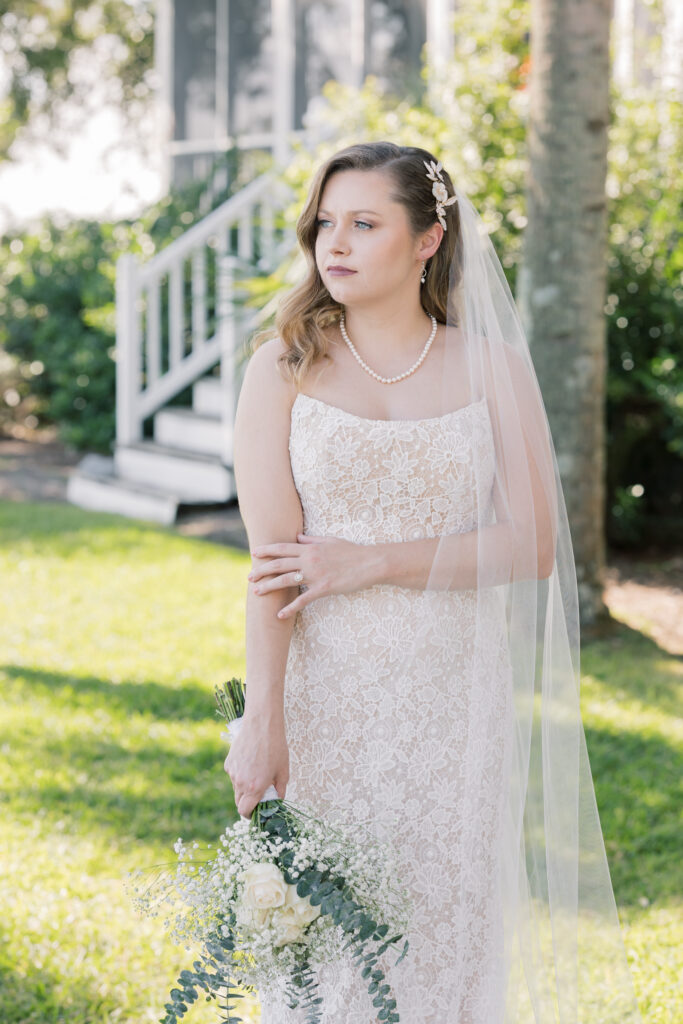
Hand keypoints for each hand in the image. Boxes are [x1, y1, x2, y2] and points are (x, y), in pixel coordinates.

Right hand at [224, 712, 288, 819]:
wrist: (261, 724)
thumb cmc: (276, 746)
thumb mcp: (283, 770)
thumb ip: (280, 789)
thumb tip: (277, 799)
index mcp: (255, 788)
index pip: (244, 811)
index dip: (250, 815)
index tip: (257, 812)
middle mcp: (240, 782)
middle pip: (239, 802)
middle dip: (248, 803)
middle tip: (260, 794)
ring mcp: (232, 772)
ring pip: (237, 788)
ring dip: (245, 787)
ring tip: (258, 772)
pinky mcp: (229, 763)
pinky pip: (234, 775)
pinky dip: (241, 774)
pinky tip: (251, 762)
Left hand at [248, 533, 381, 618]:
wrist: (370, 562)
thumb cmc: (353, 551)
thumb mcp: (331, 541)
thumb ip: (312, 540)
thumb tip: (298, 537)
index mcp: (311, 548)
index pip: (283, 548)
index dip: (267, 551)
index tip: (254, 554)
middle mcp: (310, 560)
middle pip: (279, 564)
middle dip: (262, 570)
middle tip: (249, 576)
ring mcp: (316, 574)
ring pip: (286, 580)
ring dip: (270, 586)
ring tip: (257, 592)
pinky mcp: (324, 588)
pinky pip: (303, 599)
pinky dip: (290, 608)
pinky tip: (279, 614)